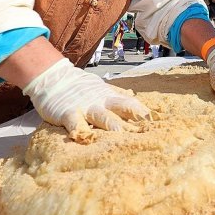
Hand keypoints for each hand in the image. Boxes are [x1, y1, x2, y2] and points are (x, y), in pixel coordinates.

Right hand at [22, 58, 150, 141]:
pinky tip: (84, 138)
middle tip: (150, 130)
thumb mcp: (102, 90)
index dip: (145, 112)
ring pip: (102, 116)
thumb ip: (117, 97)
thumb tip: (137, 99)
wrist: (53, 77)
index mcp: (110, 98)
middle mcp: (101, 102)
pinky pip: (75, 122)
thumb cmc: (80, 87)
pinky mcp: (68, 112)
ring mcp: (85, 106)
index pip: (132, 104)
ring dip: (112, 125)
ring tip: (122, 135)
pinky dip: (79, 130)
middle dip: (136, 118)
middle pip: (122, 108)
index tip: (160, 122)